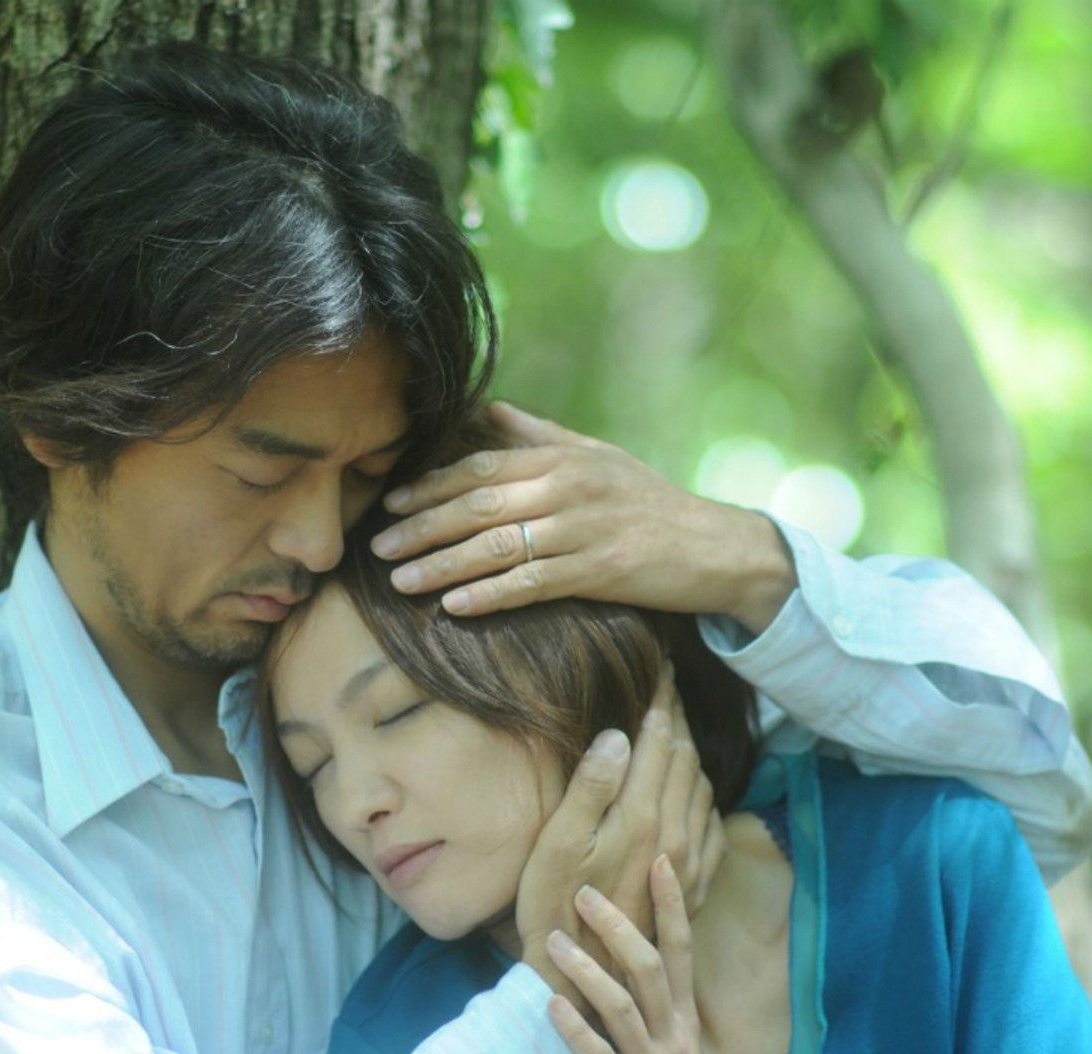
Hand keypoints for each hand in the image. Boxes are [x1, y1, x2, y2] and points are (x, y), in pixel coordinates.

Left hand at [371, 401, 795, 632]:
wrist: (713, 546)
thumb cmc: (648, 501)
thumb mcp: (597, 457)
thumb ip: (540, 436)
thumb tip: (487, 410)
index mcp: (562, 458)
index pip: (481, 467)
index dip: (431, 485)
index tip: (392, 504)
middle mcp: (568, 487)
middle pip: (479, 506)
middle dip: (423, 528)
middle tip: (378, 549)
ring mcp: (584, 530)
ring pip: (498, 547)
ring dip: (443, 565)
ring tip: (401, 582)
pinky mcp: (601, 571)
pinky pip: (533, 584)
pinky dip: (490, 595)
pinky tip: (455, 606)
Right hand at [515, 674, 720, 1003]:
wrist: (587, 981)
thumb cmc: (555, 908)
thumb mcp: (557, 845)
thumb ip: (591, 786)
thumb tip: (621, 734)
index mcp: (641, 815)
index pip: (659, 740)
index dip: (660, 700)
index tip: (661, 667)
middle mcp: (675, 833)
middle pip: (685, 756)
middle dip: (677, 716)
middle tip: (668, 686)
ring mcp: (689, 859)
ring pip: (701, 785)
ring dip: (689, 751)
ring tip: (674, 728)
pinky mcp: (694, 883)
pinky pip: (710, 822)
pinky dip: (700, 792)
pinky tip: (688, 788)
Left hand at [547, 858, 706, 1053]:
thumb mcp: (674, 1043)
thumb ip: (654, 1004)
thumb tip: (623, 949)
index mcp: (684, 1020)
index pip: (683, 951)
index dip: (672, 906)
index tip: (658, 861)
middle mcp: (674, 1037)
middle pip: (651, 969)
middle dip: (618, 928)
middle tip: (583, 894)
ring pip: (623, 1007)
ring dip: (586, 971)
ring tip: (553, 942)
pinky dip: (577, 1031)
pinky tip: (551, 1007)